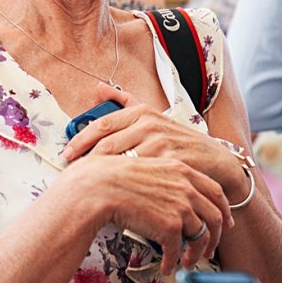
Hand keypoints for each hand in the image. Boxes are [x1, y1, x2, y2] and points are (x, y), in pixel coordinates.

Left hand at [63, 83, 248, 202]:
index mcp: (141, 111)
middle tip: (70, 174)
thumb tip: (98, 88)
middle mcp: (149, 123)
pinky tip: (113, 194)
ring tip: (86, 186)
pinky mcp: (169, 160)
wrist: (215, 161)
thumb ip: (124, 102)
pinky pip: (139, 174)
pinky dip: (123, 185)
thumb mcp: (153, 116)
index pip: (101, 124)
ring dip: (101, 175)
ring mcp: (160, 142)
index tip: (66, 155)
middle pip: (106, 144)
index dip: (80, 141)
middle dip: (85, 161)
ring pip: (120, 161)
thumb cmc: (178, 140)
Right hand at [63, 151, 232, 273]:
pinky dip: (174, 262)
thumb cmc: (111, 177)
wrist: (97, 186)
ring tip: (187, 263)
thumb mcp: (146, 168)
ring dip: (196, 254)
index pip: (214, 191)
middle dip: (215, 237)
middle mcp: (186, 187)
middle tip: (209, 249)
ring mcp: (180, 206)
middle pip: (214, 216)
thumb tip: (171, 198)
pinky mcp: (170, 226)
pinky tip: (165, 266)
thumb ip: (165, 180)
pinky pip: (178, 250)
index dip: (222, 209)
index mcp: (181, 170)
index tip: (223, 220)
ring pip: (201, 236)